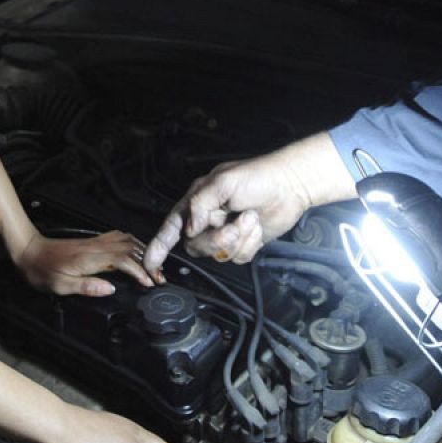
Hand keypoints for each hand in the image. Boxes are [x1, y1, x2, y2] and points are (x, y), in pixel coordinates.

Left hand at [14, 231, 156, 295]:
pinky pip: (117, 237)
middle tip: (158, 277)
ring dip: (142, 252)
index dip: (139, 270)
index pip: (122, 260)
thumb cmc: (41, 270)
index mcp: (88, 259)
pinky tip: (136, 250)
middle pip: (129, 248)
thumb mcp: (59, 286)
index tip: (149, 282)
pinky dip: (132, 243)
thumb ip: (86, 286)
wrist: (29, 251)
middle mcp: (94, 247)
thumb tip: (110, 289)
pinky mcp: (91, 241)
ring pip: (126, 240)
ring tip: (152, 266)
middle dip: (147, 262)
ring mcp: (94, 242)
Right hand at [143, 152, 313, 271]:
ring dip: (237, 239)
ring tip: (250, 219)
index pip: (171, 228)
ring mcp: (225, 233)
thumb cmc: (257, 176)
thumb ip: (201, 204)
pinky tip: (256, 227)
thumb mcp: (224, 182)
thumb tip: (189, 229)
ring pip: (218, 254)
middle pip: (195, 246)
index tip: (150, 266)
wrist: (291, 186)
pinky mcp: (243, 243)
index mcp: (197, 202)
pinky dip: (249, 244)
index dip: (158, 247)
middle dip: (216, 240)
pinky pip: (238, 257)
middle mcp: (208, 219)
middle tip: (234, 225)